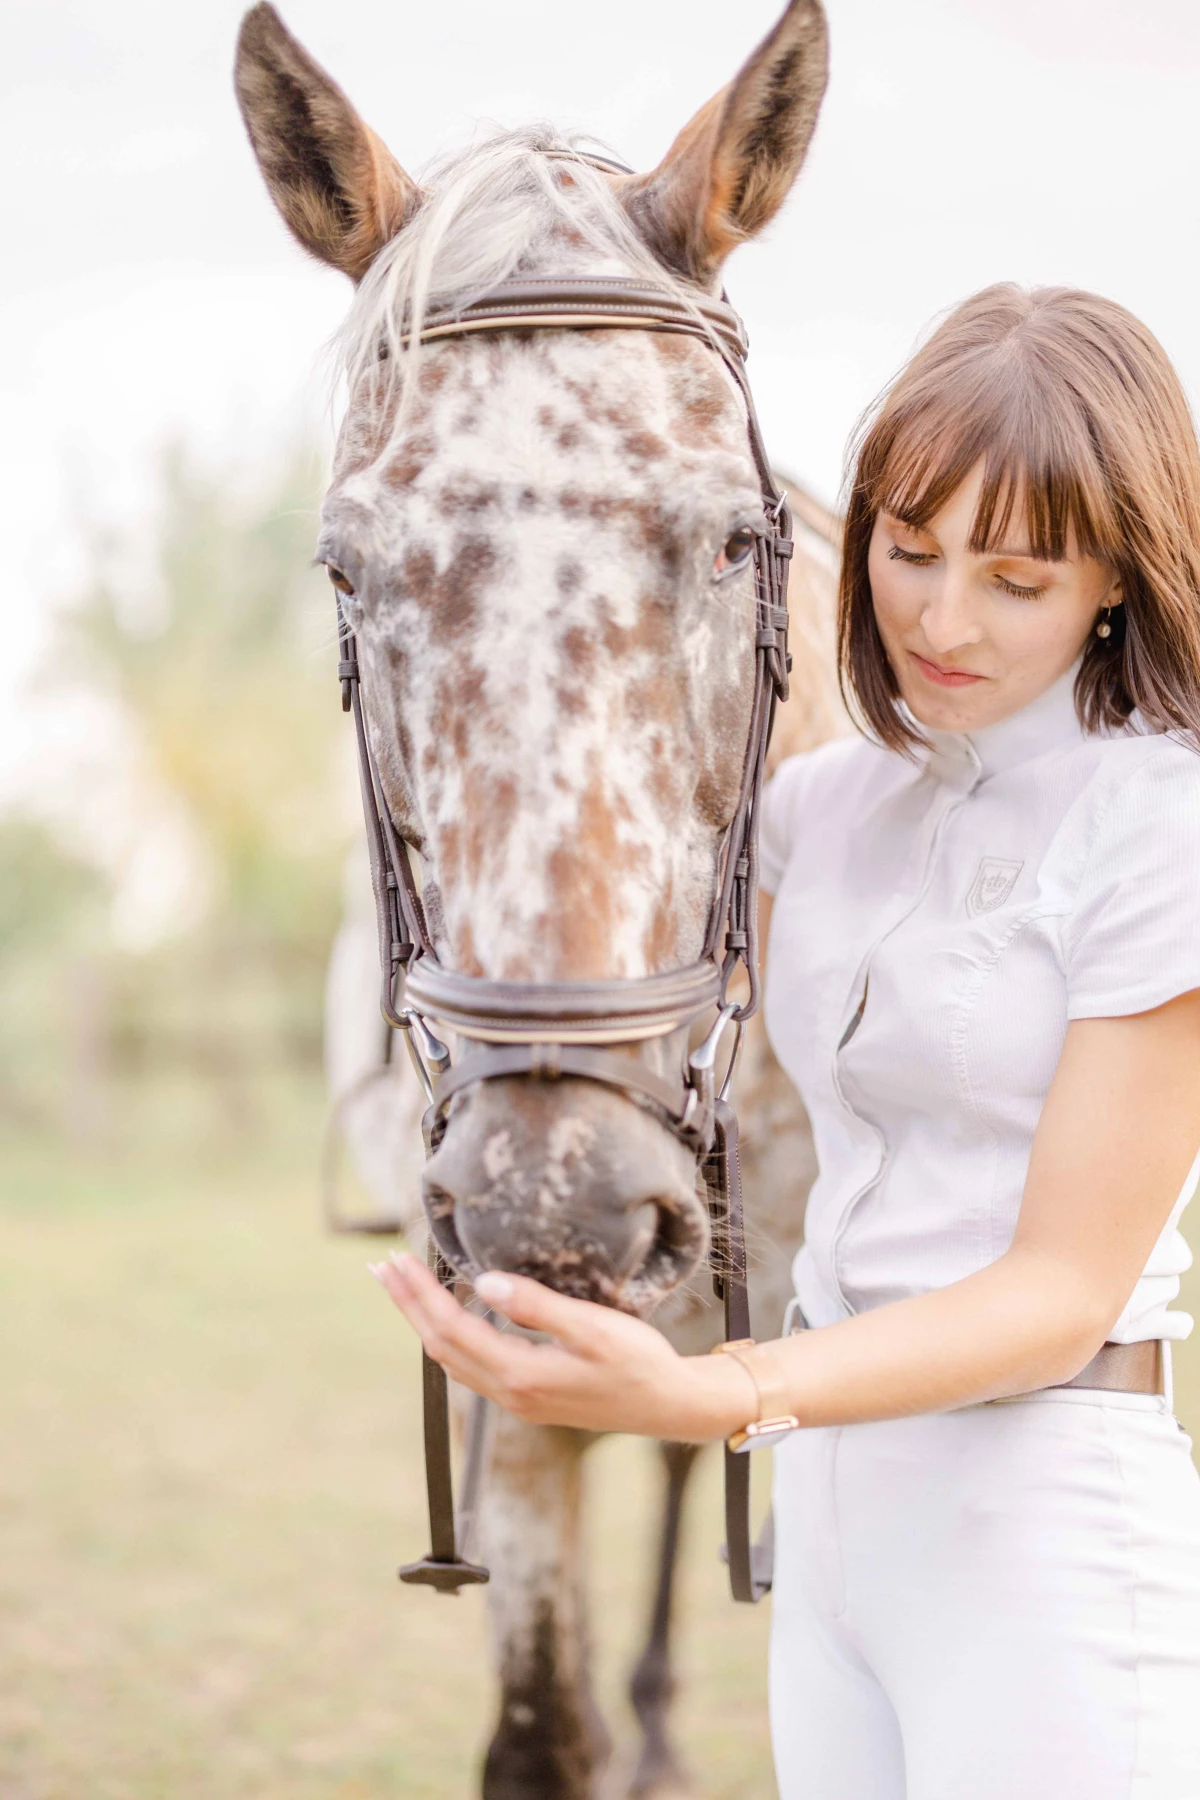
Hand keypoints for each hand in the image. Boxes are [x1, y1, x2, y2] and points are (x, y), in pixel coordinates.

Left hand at [369, 1254, 754, 1441]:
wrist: (668, 1406)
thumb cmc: (638, 1361)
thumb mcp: (592, 1328)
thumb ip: (537, 1306)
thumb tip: (484, 1284)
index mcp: (520, 1373)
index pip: (451, 1327)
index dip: (418, 1293)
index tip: (395, 1259)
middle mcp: (509, 1392)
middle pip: (440, 1344)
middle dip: (408, 1304)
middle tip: (379, 1267)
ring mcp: (517, 1399)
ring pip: (452, 1358)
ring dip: (423, 1320)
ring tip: (403, 1288)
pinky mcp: (529, 1397)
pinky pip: (471, 1365)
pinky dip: (449, 1336)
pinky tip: (451, 1317)